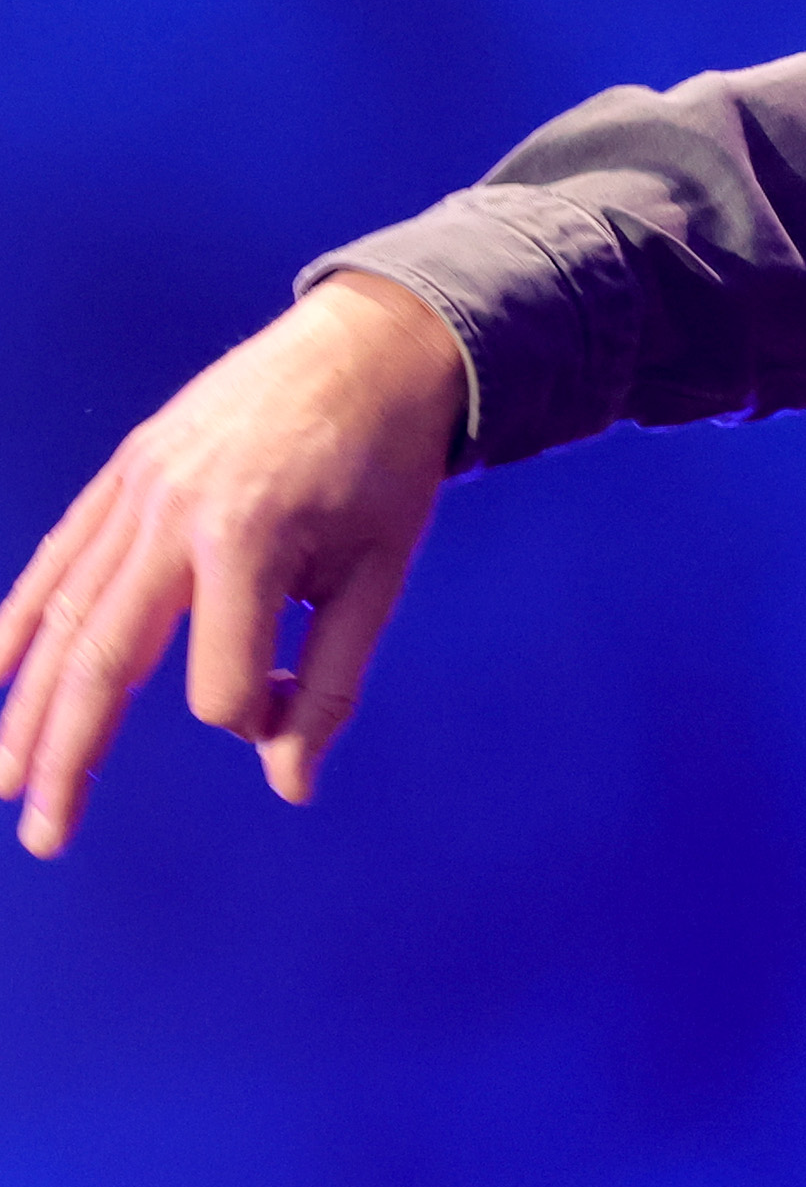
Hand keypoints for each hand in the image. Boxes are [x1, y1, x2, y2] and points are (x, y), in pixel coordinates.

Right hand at [0, 272, 466, 855]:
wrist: (372, 346)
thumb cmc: (386, 470)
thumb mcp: (381, 575)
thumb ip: (331, 681)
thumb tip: (291, 785)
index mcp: (248, 542)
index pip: (221, 684)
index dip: (256, 713)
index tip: (290, 703)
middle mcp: (172, 518)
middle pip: (102, 660)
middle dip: (69, 756)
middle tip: (45, 839)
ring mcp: (135, 492)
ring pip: (63, 619)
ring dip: (24, 706)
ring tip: (1, 782)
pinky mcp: (121, 477)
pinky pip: (54, 563)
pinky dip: (14, 625)